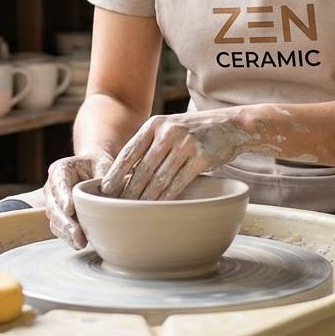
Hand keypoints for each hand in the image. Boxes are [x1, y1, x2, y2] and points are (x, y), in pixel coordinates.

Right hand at [43, 150, 113, 248]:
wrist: (93, 168)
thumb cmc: (99, 164)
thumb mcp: (104, 164)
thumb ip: (104, 177)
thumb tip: (111, 197)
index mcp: (61, 170)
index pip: (59, 184)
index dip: (63, 197)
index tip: (69, 209)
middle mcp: (52, 187)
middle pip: (53, 206)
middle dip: (64, 221)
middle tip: (76, 233)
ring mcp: (54, 203)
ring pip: (55, 220)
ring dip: (66, 233)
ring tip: (80, 242)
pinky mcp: (59, 216)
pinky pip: (59, 229)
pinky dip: (68, 237)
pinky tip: (79, 244)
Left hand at [100, 109, 266, 200]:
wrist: (230, 125)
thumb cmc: (194, 132)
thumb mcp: (168, 129)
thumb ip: (149, 145)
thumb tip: (124, 174)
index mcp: (154, 124)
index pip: (129, 152)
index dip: (115, 174)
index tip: (105, 191)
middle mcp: (167, 132)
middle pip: (141, 169)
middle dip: (128, 191)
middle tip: (117, 207)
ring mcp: (185, 144)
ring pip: (159, 178)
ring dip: (145, 198)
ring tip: (135, 211)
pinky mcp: (200, 157)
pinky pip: (178, 182)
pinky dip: (167, 197)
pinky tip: (159, 208)